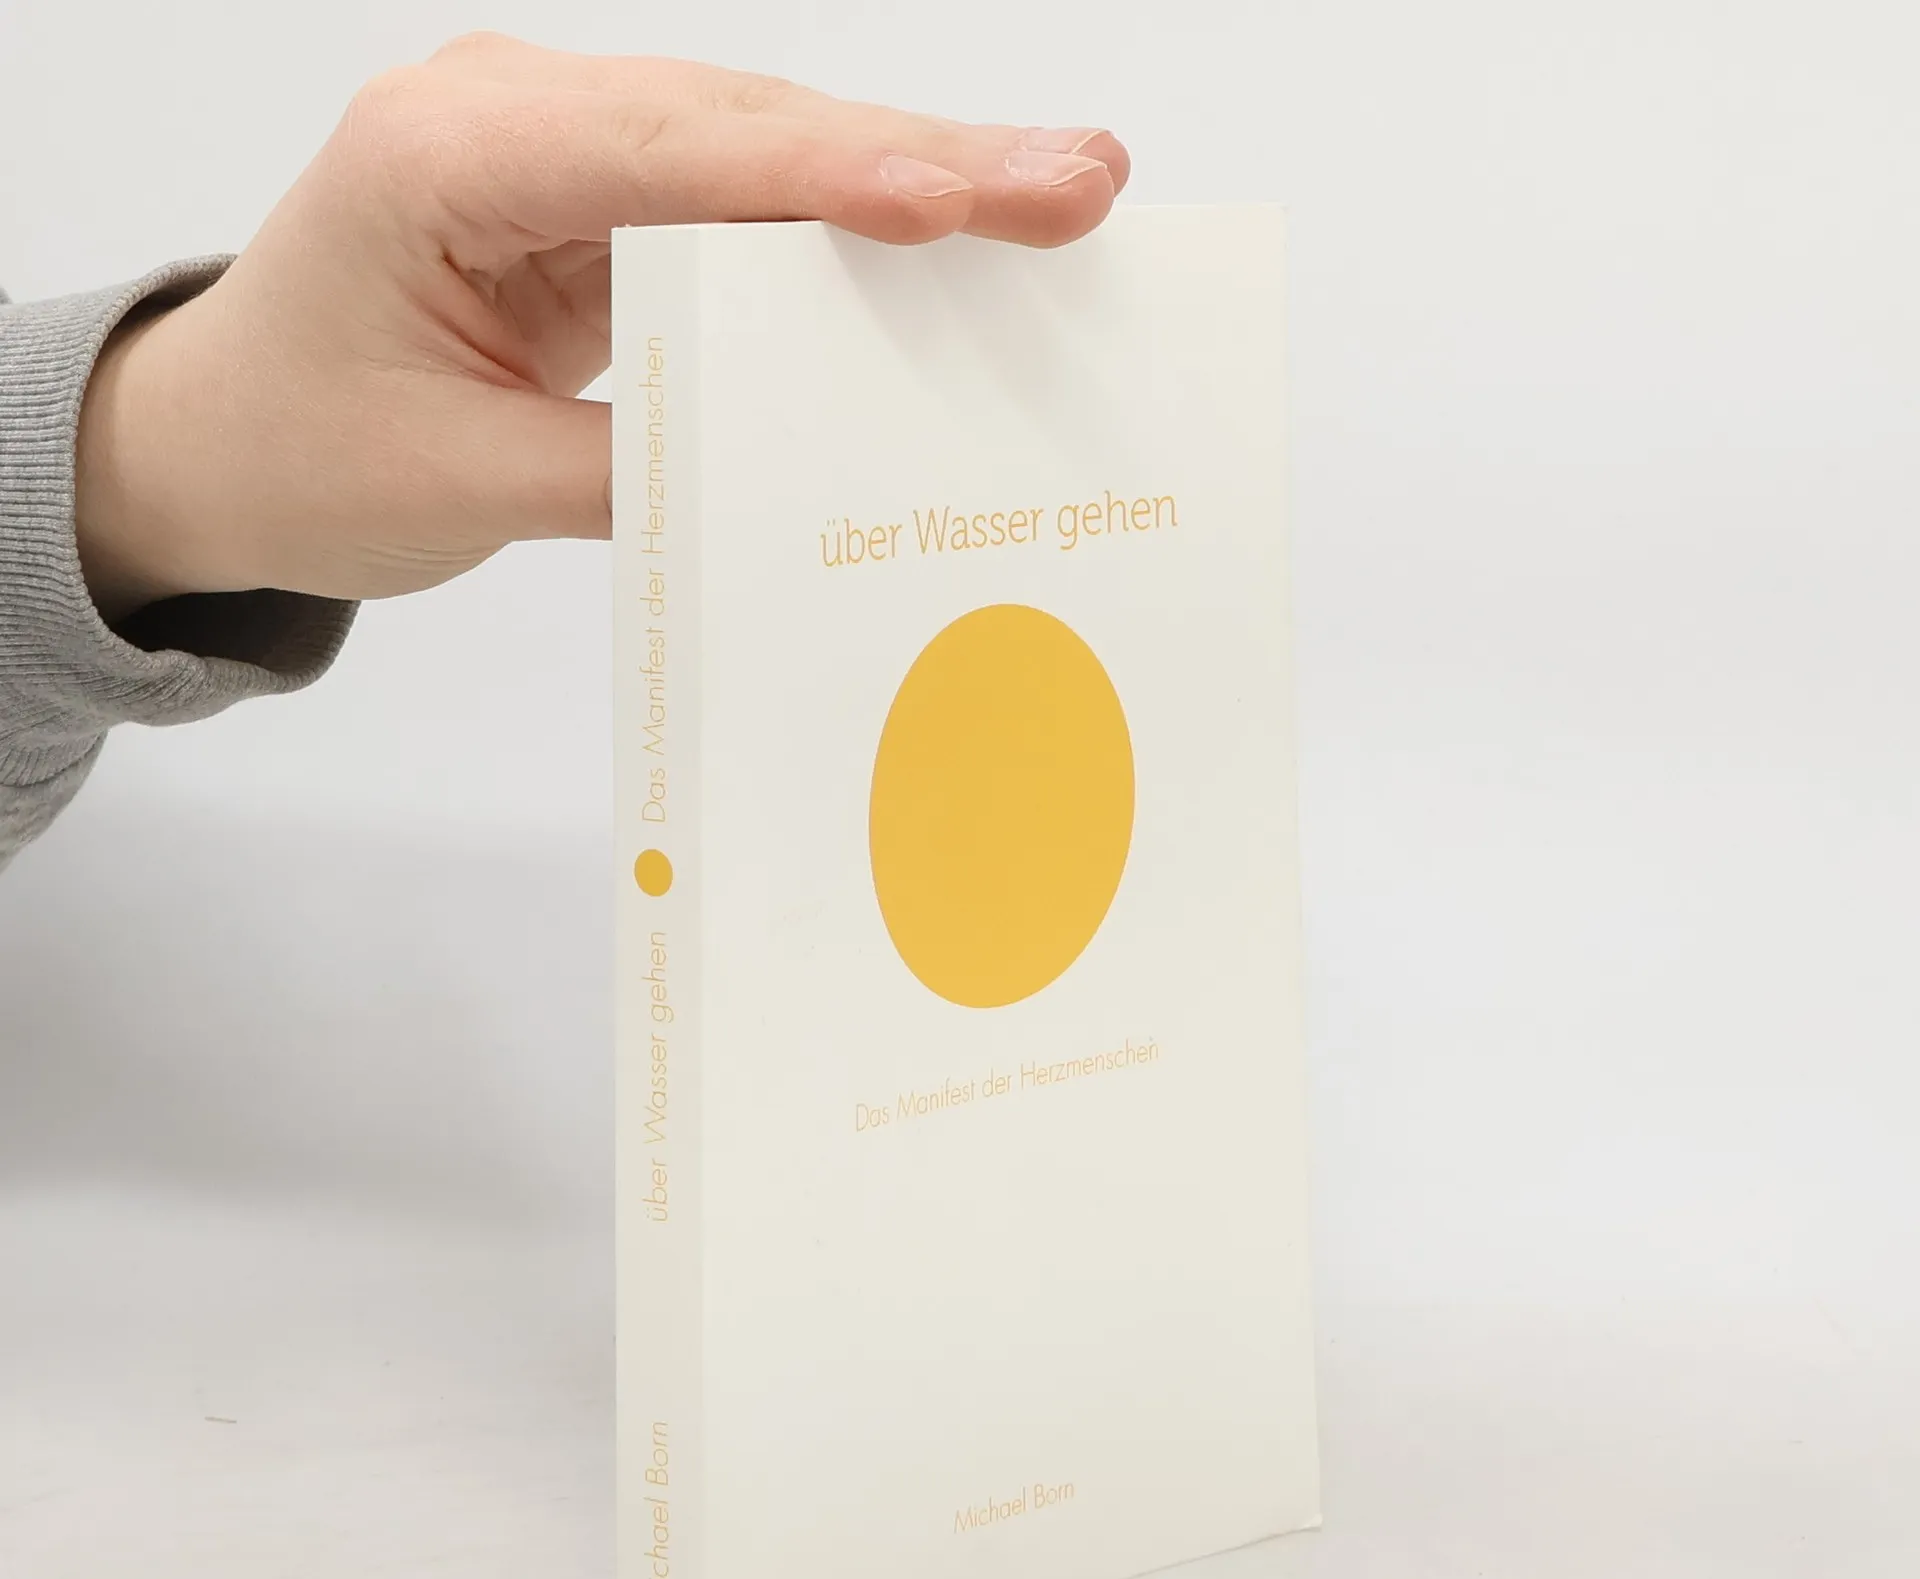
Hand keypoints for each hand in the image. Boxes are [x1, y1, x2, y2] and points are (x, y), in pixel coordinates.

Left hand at [74, 34, 1129, 620]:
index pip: (659, 154)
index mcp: (441, 158)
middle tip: (1078, 180)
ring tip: (1058, 194)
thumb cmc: (302, 449)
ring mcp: (567, 150)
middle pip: (744, 127)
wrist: (225, 438)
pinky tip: (962, 233)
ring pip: (766, 151)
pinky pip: (749, 206)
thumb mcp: (458, 485)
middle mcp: (513, 117)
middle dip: (920, 158)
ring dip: (914, 179)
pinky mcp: (607, 202)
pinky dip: (854, 228)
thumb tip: (791, 471)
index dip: (819, 176)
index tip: (954, 200)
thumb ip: (623, 471)